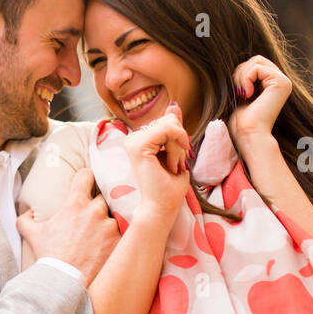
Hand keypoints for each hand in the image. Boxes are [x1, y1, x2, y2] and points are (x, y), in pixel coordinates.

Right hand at [17, 165, 119, 286]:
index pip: (86, 175)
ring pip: (112, 216)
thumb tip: (26, 214)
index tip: (86, 182)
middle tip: (90, 218)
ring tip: (99, 236)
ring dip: (106, 223)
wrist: (64, 279)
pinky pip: (121, 232)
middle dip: (96, 205)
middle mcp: (95, 210)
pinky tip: (107, 246)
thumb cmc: (50, 255)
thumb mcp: (32, 234)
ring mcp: (109, 225)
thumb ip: (26, 219)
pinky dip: (115, 237)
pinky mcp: (118, 240)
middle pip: (101, 197)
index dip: (85, 177)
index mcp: (75, 204)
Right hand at [125, 101, 191, 219]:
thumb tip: (173, 106)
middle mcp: (133, 139)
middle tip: (173, 165)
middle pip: (169, 121)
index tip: (176, 161)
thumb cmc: (169, 186)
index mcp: (140, 140)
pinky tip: (171, 164)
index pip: (168, 121)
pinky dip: (177, 147)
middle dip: (179, 142)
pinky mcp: (137, 146)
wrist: (162, 207)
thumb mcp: (176, 151)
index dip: (179, 138)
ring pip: (170, 125)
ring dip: (178, 148)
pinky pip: (168, 130)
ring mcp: (133, 141)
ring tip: (171, 166)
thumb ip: (173, 129)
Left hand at [228, 55, 291, 142]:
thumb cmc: (242, 121)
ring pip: (256, 61)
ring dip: (242, 76)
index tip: (239, 93)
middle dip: (241, 73)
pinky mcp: (281, 82)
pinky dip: (245, 79)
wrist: (249, 134)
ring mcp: (284, 81)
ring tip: (243, 94)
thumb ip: (245, 80)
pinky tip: (247, 94)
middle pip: (256, 59)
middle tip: (239, 92)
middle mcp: (282, 81)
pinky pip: (257, 68)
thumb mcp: (242, 95)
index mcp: (274, 84)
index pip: (255, 64)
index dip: (241, 74)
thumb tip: (238, 66)